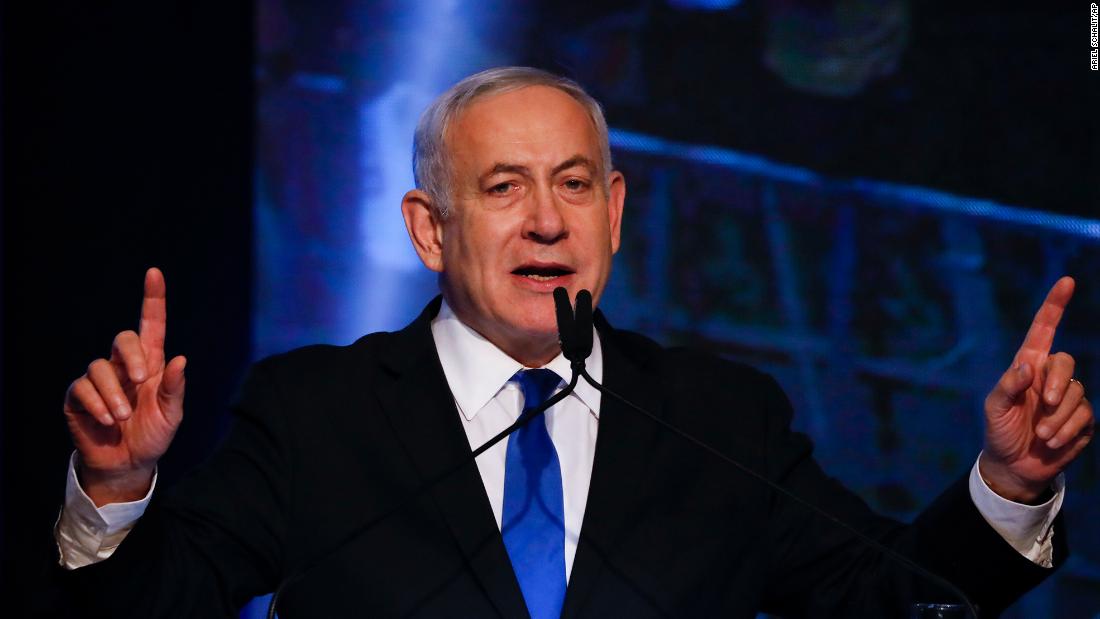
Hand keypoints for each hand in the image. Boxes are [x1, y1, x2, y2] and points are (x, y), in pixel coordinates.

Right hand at [63, 268, 186, 505]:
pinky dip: (97, 404)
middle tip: (140, 379)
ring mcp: (99, 380)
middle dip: (131, 355)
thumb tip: (181, 359)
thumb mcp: (171, 414)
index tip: (154, 273)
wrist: (129, 464)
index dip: (153, 299)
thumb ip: (175, 388)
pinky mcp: (78, 397)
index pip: (151, 325)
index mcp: (151, 364)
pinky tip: (109, 421)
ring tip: (123, 416)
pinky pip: (82, 389)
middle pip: (122, 338)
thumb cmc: (153, 434)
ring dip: (114, 392)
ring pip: (99, 366)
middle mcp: (124, 366)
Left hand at [981, 276, 1093, 502]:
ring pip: (1077, 392)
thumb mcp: (994, 408)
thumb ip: (1008, 385)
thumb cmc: (1000, 432)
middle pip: (1066, 362)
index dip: (1054, 306)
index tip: (1066, 281)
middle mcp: (1049, 378)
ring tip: (1041, 435)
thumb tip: (1028, 365)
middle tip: (1044, 405)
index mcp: (1027, 367)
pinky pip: (1085, 416)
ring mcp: (1068, 398)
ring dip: (1058, 417)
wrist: (1014, 466)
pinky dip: (1068, 430)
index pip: (1043, 331)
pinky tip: (1053, 442)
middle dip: (1057, 383)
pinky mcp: (1082, 420)